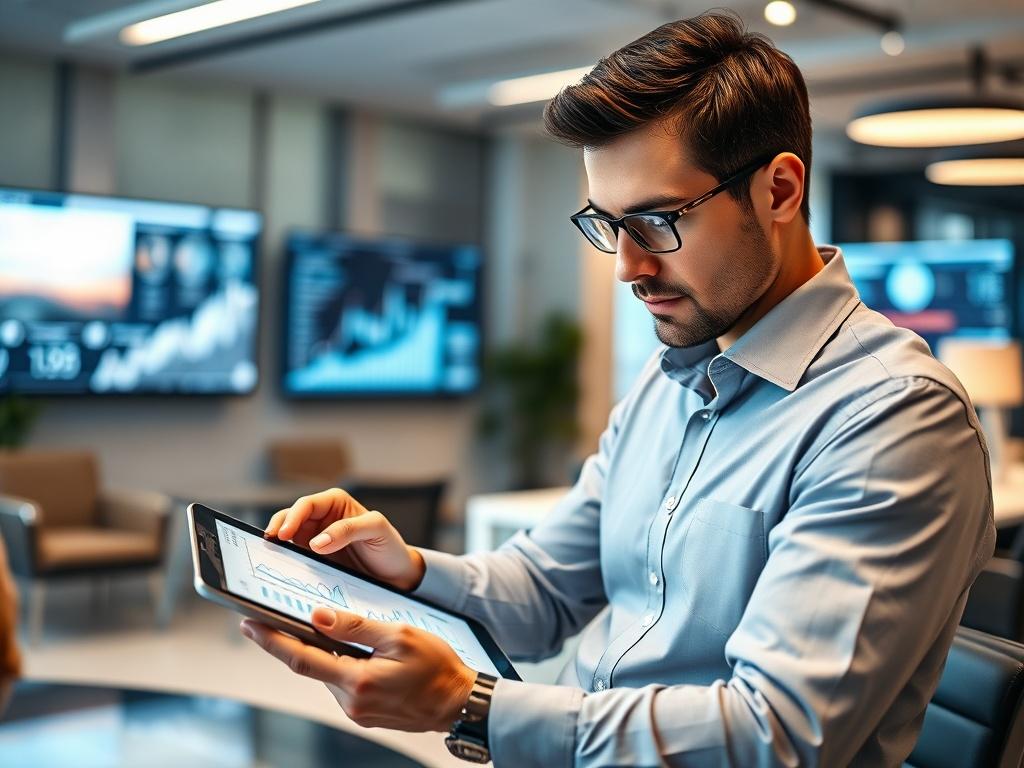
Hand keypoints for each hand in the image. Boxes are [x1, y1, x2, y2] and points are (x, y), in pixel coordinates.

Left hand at [240, 607, 476, 731]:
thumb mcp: (399, 636)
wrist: (460, 704)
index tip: (248, 624)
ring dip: (321, 652)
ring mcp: (357, 711)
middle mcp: (351, 703)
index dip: (272, 641)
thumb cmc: (437, 667)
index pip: (302, 659)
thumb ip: (355, 626)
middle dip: (293, 641)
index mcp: (358, 682)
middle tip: (273, 615)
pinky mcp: (365, 713)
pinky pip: (342, 682)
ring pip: (327, 673)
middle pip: (311, 666)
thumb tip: (317, 616)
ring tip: (319, 626)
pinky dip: (338, 663)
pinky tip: (346, 648)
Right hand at [265, 487, 424, 591]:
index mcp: (335, 502)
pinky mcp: (313, 559)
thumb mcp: (376, 530)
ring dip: (278, 546)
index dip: (292, 517)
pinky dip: (286, 561)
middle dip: (277, 528)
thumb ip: (348, 530)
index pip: (306, 505)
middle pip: (290, 518)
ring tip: (270, 557)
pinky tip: (280, 568)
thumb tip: (317, 542)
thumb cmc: (389, 547)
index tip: (283, 534)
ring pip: (288, 538)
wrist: (396, 576)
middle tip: (270, 545)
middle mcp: (322, 518)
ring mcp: (315, 539)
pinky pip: (294, 557)